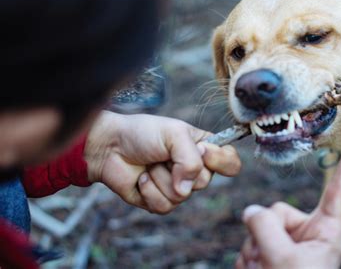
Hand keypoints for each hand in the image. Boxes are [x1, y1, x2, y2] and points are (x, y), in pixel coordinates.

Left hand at [85, 111, 240, 213]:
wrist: (109, 147)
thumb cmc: (143, 133)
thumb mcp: (174, 133)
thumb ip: (190, 159)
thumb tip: (186, 189)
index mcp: (204, 149)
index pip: (231, 162)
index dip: (220, 160)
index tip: (202, 150)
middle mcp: (194, 169)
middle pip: (204, 182)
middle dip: (179, 167)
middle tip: (163, 154)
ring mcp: (178, 187)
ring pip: (182, 196)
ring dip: (160, 178)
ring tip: (150, 164)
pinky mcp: (160, 201)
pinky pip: (164, 206)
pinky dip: (149, 191)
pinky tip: (141, 178)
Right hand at [236, 135, 340, 268]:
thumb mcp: (282, 259)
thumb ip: (265, 226)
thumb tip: (252, 211)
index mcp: (328, 233)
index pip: (340, 191)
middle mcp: (310, 233)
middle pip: (278, 210)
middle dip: (265, 233)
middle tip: (268, 261)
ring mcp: (291, 241)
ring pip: (260, 224)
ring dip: (254, 249)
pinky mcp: (275, 250)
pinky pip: (252, 238)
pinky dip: (249, 256)